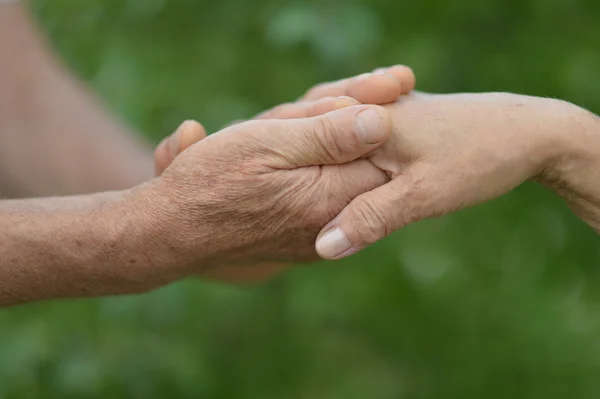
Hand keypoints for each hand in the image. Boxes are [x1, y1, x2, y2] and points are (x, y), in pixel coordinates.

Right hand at [128, 105, 392, 282]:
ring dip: (349, 143)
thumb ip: (327, 136)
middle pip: (368, 163)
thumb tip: (382, 121)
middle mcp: (331, 224)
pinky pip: (328, 197)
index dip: (385, 113)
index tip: (395, 84)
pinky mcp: (303, 240)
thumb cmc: (211, 180)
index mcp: (327, 199)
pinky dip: (330, 167)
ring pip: (347, 179)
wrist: (173, 232)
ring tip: (351, 104)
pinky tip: (327, 145)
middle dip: (371, 123)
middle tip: (393, 82)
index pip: (382, 151)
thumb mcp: (266, 144)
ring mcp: (318, 236)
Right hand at [316, 92, 598, 258]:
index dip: (291, 175)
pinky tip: (352, 185)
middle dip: (306, 171)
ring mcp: (386, 114)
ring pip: (340, 145)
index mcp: (366, 120)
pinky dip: (352, 165)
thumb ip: (370, 218)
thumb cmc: (478, 158)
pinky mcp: (400, 123)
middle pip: (319, 143)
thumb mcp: (422, 195)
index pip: (307, 145)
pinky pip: (360, 145)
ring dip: (329, 169)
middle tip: (298, 204)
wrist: (531, 134)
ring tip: (317, 196)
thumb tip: (323, 248)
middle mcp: (371, 110)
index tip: (284, 202)